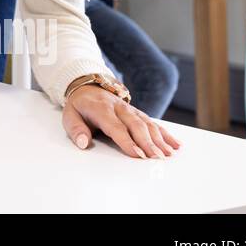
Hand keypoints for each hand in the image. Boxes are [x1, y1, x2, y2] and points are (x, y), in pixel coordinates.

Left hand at [62, 84, 180, 157]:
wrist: (87, 87)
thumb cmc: (80, 106)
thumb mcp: (69, 115)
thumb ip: (76, 129)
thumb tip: (82, 143)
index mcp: (101, 108)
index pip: (116, 126)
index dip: (127, 141)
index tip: (137, 155)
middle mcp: (119, 107)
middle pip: (136, 125)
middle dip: (148, 142)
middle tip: (157, 158)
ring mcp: (131, 109)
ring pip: (148, 123)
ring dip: (160, 139)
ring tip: (168, 154)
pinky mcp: (138, 112)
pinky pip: (153, 122)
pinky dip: (165, 133)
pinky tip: (176, 144)